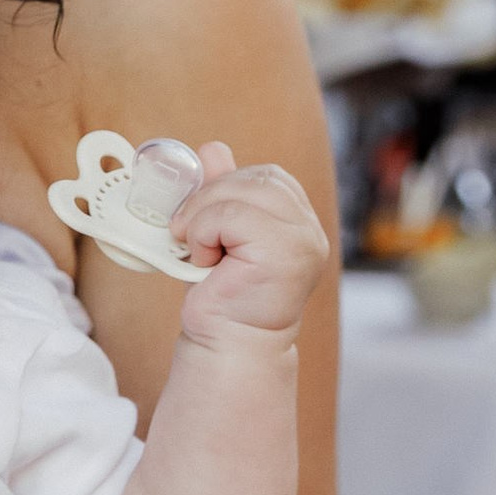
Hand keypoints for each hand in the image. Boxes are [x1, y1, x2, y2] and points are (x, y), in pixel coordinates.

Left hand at [170, 140, 332, 346]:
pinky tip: (203, 261)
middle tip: (186, 232)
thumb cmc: (223, 296)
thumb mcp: (217, 234)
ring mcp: (303, 241)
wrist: (228, 345)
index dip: (227, 185)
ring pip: (243, 192)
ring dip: (203, 215)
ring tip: (195, 248)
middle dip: (210, 196)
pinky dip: (204, 232)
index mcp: (299, 223)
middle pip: (257, 177)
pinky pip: (232, 215)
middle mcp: (309, 230)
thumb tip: (212, 148)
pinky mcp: (285, 253)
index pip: (267, 176)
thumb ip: (221, 193)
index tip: (201, 217)